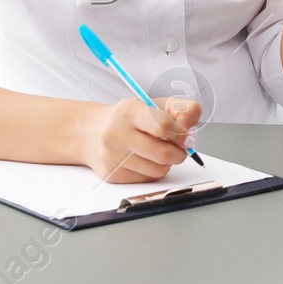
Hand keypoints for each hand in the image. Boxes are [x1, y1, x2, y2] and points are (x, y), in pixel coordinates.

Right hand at [81, 96, 201, 182]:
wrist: (91, 132)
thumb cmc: (129, 118)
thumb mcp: (154, 104)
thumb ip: (181, 110)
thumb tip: (191, 133)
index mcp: (130, 111)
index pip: (163, 126)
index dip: (182, 134)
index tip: (188, 137)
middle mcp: (117, 134)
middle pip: (163, 154)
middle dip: (179, 153)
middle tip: (180, 148)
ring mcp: (112, 157)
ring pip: (158, 170)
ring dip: (167, 163)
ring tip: (159, 151)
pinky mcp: (112, 175)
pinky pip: (147, 179)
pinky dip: (153, 171)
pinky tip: (145, 159)